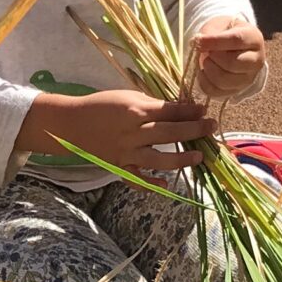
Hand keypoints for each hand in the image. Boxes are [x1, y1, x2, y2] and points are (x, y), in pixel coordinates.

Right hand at [19, 89, 216, 171]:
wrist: (71, 124)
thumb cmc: (101, 105)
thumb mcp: (127, 96)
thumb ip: (152, 104)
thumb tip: (180, 107)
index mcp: (135, 110)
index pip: (169, 111)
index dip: (190, 111)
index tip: (205, 110)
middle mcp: (132, 133)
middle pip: (169, 133)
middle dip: (194, 130)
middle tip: (211, 128)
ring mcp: (126, 153)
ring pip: (158, 160)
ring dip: (181, 160)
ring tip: (198, 157)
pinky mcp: (119, 166)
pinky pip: (137, 180)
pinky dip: (151, 184)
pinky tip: (166, 183)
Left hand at [193, 18, 265, 98]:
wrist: (232, 47)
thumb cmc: (225, 32)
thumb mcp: (220, 25)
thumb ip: (209, 32)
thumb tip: (196, 43)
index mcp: (254, 38)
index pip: (236, 40)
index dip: (214, 41)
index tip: (197, 40)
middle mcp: (256, 60)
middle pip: (232, 63)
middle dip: (213, 57)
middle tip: (206, 51)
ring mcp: (248, 78)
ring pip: (224, 80)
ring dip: (208, 69)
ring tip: (205, 60)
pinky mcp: (236, 90)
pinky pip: (216, 91)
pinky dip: (203, 82)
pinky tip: (202, 71)